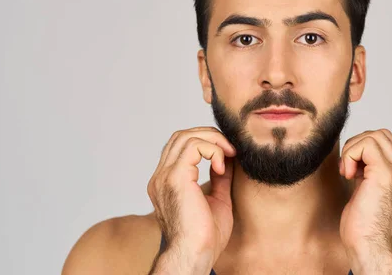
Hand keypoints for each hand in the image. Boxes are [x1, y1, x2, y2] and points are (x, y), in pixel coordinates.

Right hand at [147, 127, 236, 272]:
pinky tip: (222, 167)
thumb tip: (229, 158)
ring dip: (213, 140)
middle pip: (181, 136)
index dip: (205, 142)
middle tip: (231, 149)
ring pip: (186, 136)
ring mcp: (165, 176)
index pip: (180, 147)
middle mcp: (161, 177)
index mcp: (166, 183)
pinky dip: (213, 150)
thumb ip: (219, 178)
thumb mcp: (217, 199)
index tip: (228, 154)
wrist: (195, 256)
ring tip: (229, 154)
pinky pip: (193, 146)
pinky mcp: (175, 178)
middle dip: (209, 135)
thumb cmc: (205, 237)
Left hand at [339, 129, 391, 272]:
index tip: (356, 171)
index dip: (368, 150)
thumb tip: (357, 158)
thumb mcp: (372, 195)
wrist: (371, 250)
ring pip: (376, 135)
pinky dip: (351, 154)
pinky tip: (348, 175)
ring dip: (354, 149)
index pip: (391, 143)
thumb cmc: (366, 230)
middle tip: (350, 169)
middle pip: (383, 135)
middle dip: (359, 145)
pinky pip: (367, 144)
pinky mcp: (386, 174)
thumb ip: (372, 175)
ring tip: (349, 172)